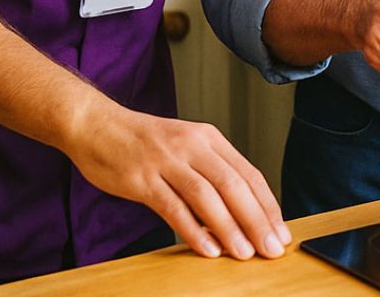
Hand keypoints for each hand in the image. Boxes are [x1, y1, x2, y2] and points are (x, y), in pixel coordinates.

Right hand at [69, 102, 290, 260]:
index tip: (281, 232)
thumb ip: (211, 172)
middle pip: (233, 184)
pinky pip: (173, 207)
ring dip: (229, 227)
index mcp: (208, 137)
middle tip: (271, 248)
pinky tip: (208, 249)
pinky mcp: (142, 179)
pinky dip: (193, 230)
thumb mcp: (186, 146)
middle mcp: (191, 146)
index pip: (248, 172)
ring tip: (245, 253)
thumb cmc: (145, 142)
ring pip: (206, 196)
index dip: (267, 205)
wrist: (98, 125)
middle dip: (256, 219)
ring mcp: (166, 161)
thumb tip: (242, 211)